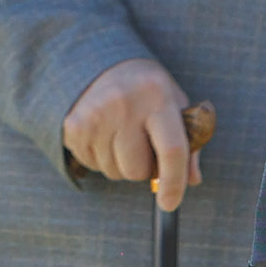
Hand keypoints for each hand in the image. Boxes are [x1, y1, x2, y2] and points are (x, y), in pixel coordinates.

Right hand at [62, 56, 204, 212]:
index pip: (172, 150)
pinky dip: (101, 159)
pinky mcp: (73, 126)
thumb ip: (189, 143)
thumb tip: (192, 180)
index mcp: (158, 96)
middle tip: (141, 144)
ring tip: (120, 134)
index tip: (169, 204)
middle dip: (144, 168)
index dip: (174, 183)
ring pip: (114, 172)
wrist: (100, 62)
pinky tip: (103, 134)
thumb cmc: (147, 90)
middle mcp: (125, 103)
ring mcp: (95, 114)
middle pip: (138, 169)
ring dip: (121, 164)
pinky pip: (92, 166)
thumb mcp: (174, 104)